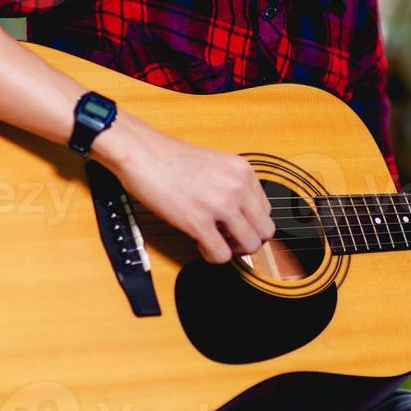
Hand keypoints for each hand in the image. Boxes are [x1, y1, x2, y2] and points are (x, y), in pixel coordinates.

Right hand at [98, 121, 274, 263]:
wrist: (144, 154)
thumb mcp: (217, 164)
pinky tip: (199, 243)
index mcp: (244, 172)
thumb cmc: (172, 159)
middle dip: (248, 240)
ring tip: (214, 241)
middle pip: (264, 231)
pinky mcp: (198, 222)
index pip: (266, 211)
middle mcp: (238, 187)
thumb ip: (232, 186)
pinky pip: (220, 255)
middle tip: (228, 239)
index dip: (251, 223)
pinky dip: (212, 256)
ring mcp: (220, 205)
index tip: (235, 225)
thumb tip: (239, 215)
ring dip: (233, 250)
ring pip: (249, 246)